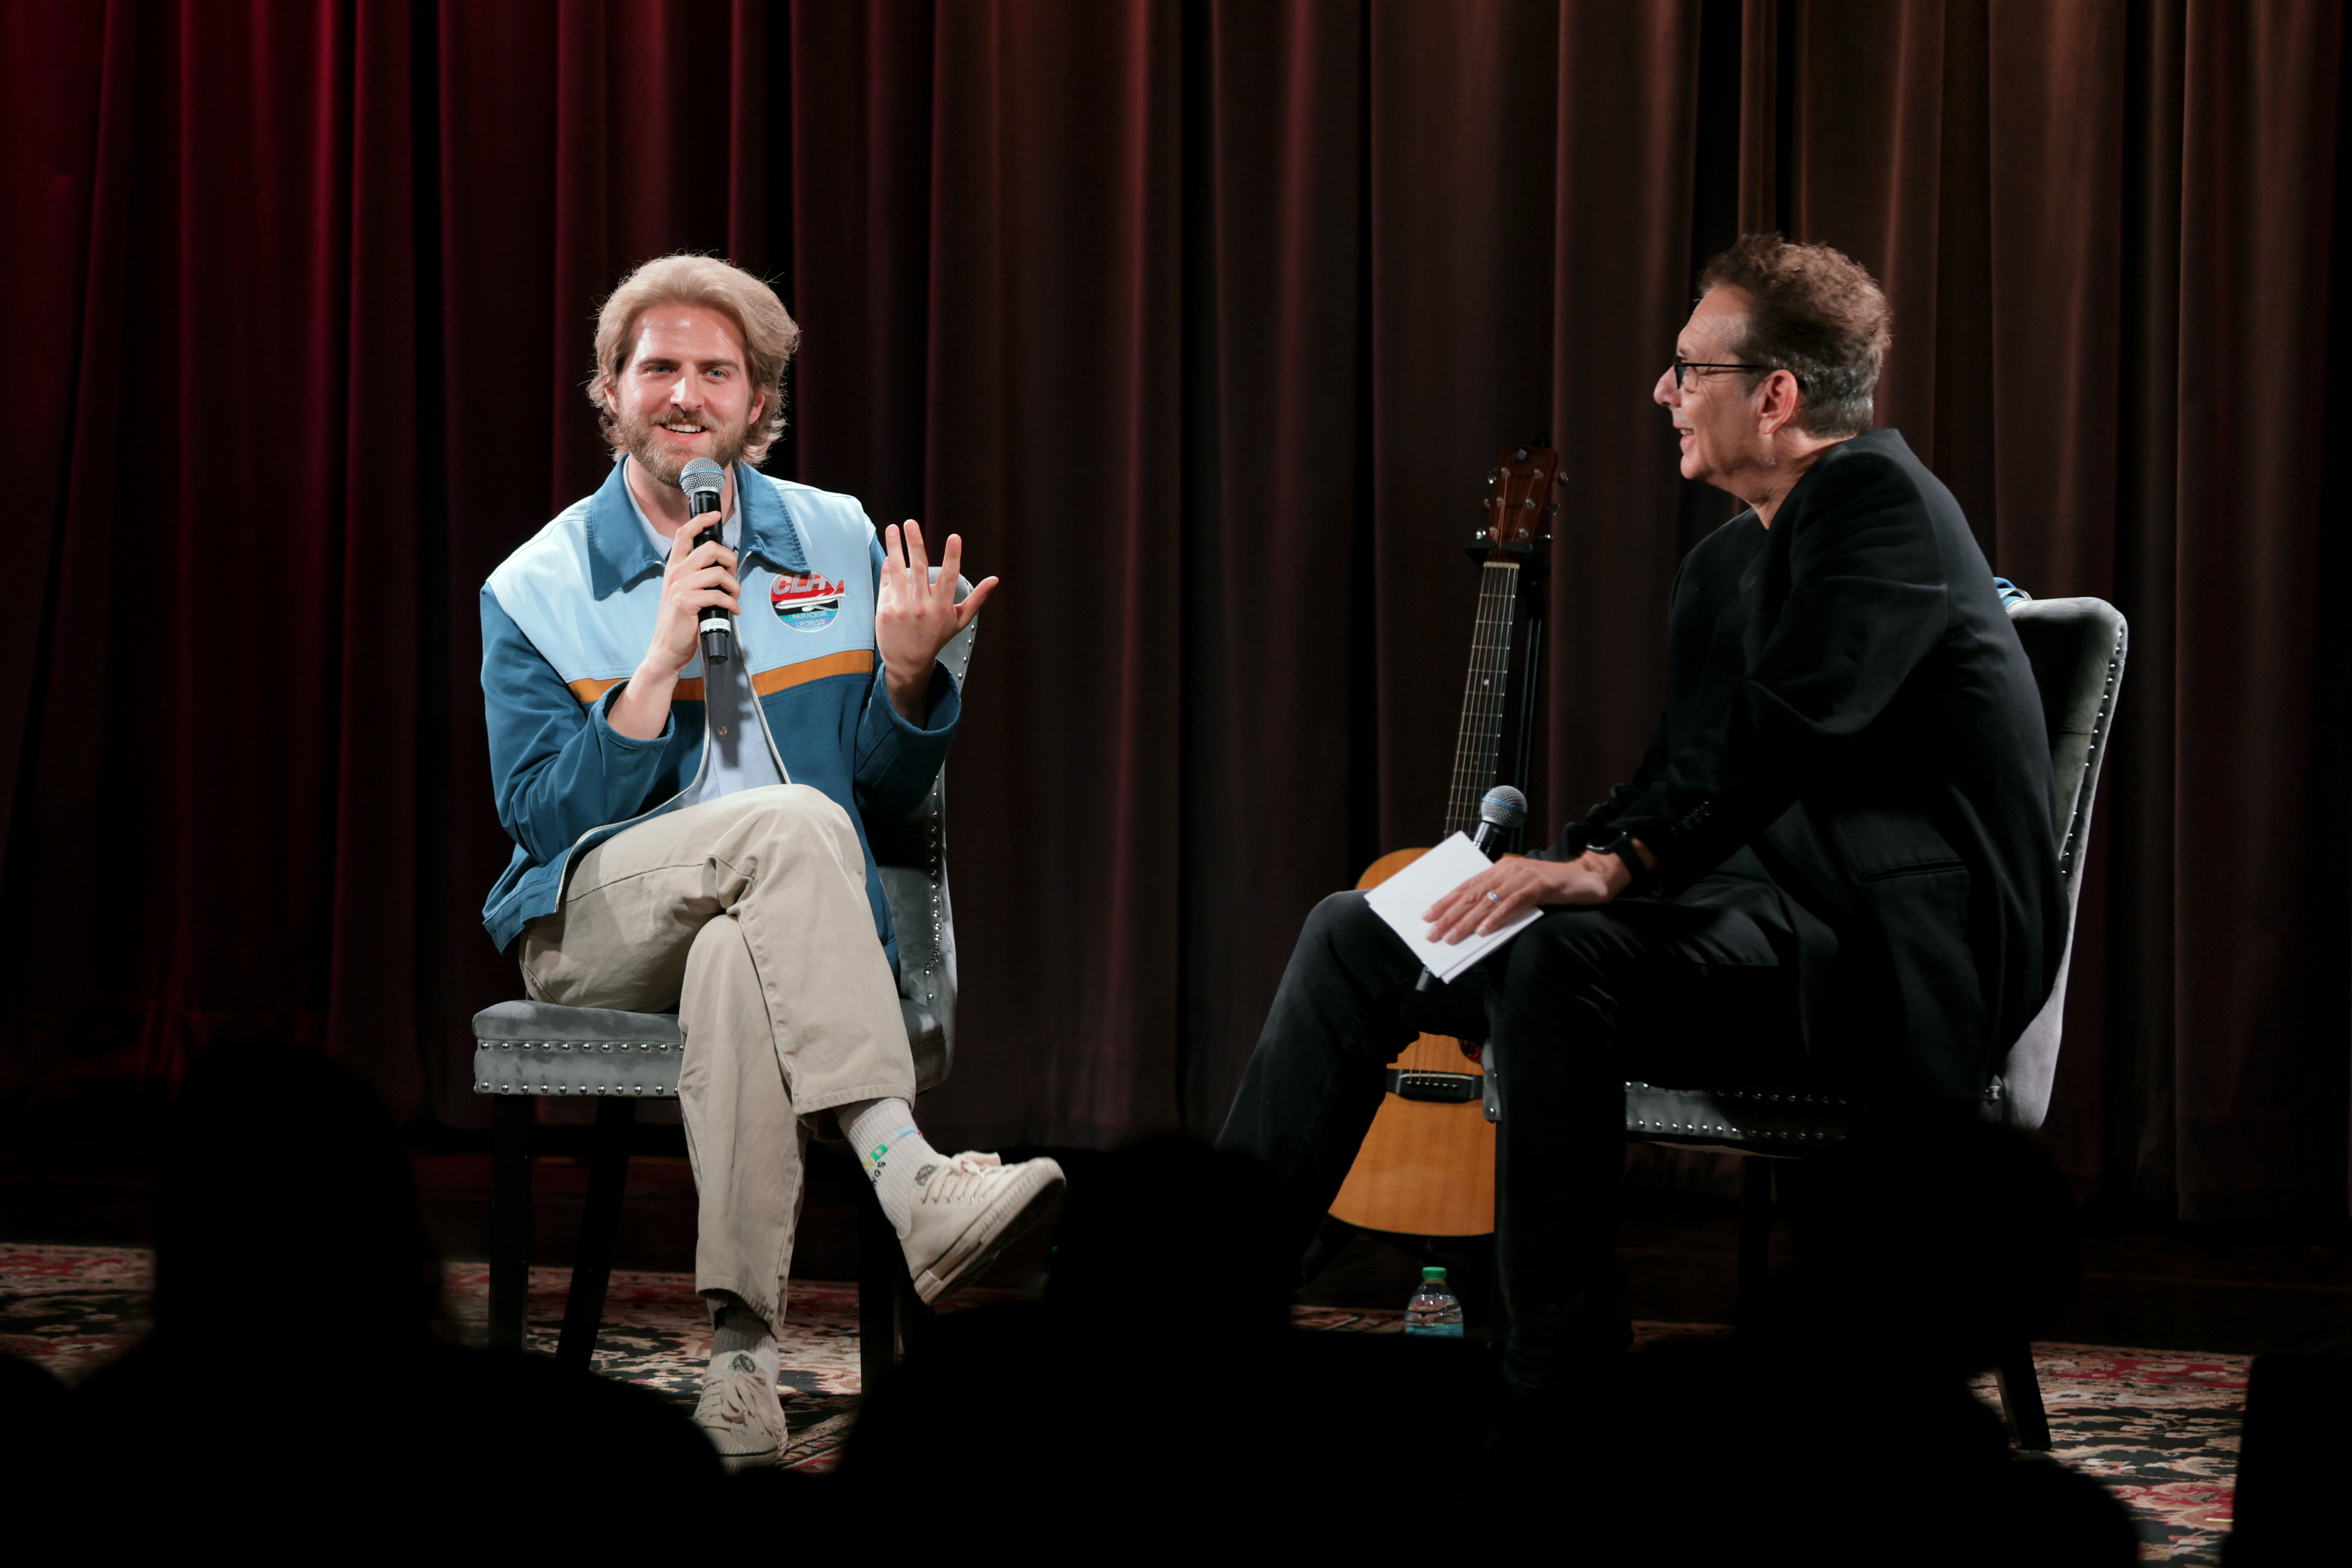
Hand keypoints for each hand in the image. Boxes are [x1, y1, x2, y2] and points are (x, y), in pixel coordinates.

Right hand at [610, 529, 738, 738]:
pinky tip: (732, 611)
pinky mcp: (686, 603)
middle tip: (733, 577)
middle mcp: (675, 574)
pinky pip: (718, 595)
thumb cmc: (681, 622)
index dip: (701, 521)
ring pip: (718, 573)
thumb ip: (697, 577)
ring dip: (733, 586)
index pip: (684, 535)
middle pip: (709, 549)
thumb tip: (724, 566)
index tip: (716, 515)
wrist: (666, 649)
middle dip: (729, 559)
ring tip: (734, 598)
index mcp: (674, 568)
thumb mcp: (684, 593)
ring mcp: (679, 588)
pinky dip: (731, 603)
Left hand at [875, 520, 998, 720]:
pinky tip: (890, 554)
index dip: (953, 556)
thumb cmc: (936, 637)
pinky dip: (888, 566)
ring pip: (899, 571)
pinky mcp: (886, 609)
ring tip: (893, 527)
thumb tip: (995, 579)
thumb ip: (977, 598)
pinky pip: (887, 582)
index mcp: (943, 606)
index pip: (949, 577)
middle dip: (915, 543)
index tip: (955, 537)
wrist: (908, 662)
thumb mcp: (960, 621)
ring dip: (895, 547)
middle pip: (919, 568)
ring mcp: (903, 607)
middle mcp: (923, 606)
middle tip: (911, 523)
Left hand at [1421, 852, 1628, 943]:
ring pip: (1488, 900)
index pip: (1466, 886)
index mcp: (1500, 869)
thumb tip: (1475, 921)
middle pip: (1472, 895)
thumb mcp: (1521, 889)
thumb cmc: (1553, 886)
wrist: (1588, 876)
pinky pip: (1514, 904)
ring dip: (1467, 921)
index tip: (1427, 917)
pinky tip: (1484, 931)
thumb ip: (1501, 899)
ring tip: (1452, 936)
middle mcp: (1507, 870)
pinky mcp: (1540, 886)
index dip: (1445, 902)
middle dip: (1449, 915)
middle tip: (1432, 933)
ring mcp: (1523, 877)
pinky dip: (1497, 918)